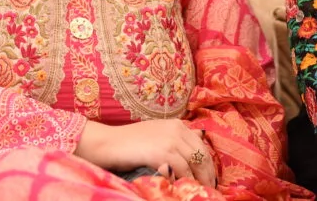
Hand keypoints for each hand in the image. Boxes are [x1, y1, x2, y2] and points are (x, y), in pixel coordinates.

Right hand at [76, 119, 216, 187]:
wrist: (108, 143)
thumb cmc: (129, 142)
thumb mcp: (157, 134)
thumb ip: (175, 138)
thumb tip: (198, 142)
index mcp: (177, 124)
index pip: (201, 145)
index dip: (208, 163)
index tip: (209, 177)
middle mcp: (177, 129)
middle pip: (202, 154)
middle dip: (208, 173)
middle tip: (208, 188)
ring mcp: (170, 141)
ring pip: (195, 163)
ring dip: (199, 180)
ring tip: (198, 191)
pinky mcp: (162, 153)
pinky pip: (182, 170)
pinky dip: (186, 181)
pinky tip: (183, 188)